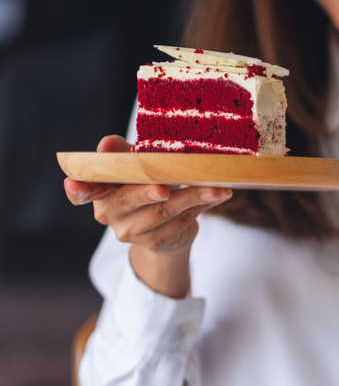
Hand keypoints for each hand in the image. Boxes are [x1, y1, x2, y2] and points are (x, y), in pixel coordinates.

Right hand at [64, 135, 231, 297]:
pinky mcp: (156, 241)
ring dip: (192, 197)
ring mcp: (132, 232)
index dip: (78, 189)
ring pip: (162, 211)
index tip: (73, 183)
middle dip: (147, 191)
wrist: (168, 227)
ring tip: (215, 188)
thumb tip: (108, 143)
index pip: (83, 192)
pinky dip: (201, 206)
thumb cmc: (147, 186)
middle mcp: (109, 214)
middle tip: (164, 187)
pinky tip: (217, 195)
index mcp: (100, 191)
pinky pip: (182, 221)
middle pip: (128, 199)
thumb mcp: (136, 166)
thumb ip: (125, 154)